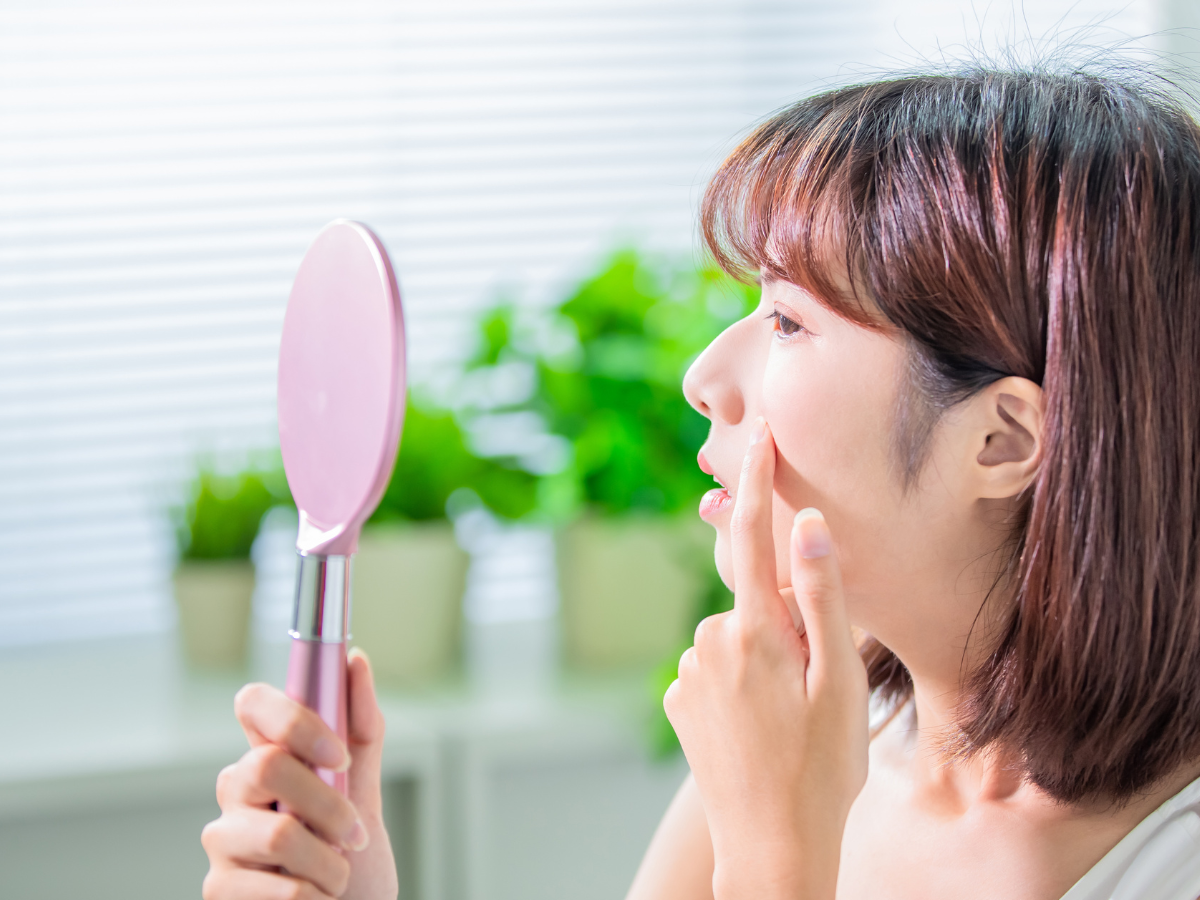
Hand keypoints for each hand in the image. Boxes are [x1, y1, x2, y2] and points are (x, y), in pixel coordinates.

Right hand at [201, 648, 398, 899]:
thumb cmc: (351, 857)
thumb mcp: (365, 792)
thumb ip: (361, 731)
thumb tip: (357, 661)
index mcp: (269, 756)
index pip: (251, 703)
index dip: (293, 719)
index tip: (339, 755)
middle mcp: (236, 791)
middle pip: (267, 766)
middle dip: (328, 804)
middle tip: (355, 835)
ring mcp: (222, 839)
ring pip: (278, 833)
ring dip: (329, 862)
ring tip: (339, 877)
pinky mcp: (218, 889)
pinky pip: (276, 887)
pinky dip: (313, 896)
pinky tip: (317, 899)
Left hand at [663, 418, 868, 899]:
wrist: (771, 849)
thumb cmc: (823, 770)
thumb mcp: (840, 683)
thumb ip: (822, 600)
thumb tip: (808, 526)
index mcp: (755, 632)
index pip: (751, 535)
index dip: (757, 478)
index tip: (759, 432)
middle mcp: (710, 642)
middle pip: (753, 600)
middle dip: (784, 621)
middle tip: (817, 685)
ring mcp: (688, 674)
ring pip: (736, 638)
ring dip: (763, 658)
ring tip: (790, 719)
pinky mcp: (677, 702)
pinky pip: (715, 671)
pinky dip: (739, 685)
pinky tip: (759, 729)